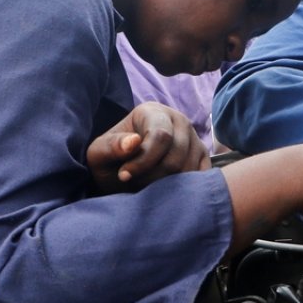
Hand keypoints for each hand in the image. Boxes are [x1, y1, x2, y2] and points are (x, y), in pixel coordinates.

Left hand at [87, 102, 208, 193]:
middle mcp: (179, 120)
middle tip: (134, 184)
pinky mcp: (203, 158)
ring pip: (189, 169)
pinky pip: (201, 177)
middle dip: (152, 177)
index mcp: (153, 112)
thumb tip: (133, 142)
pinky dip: (183, 189)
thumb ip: (112, 146)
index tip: (124, 176)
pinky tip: (165, 190)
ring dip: (165, 186)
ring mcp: (194, 139)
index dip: (143, 161)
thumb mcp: (99, 154)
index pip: (160, 136)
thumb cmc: (110, 161)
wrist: (122, 172)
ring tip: (146, 186)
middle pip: (176, 156)